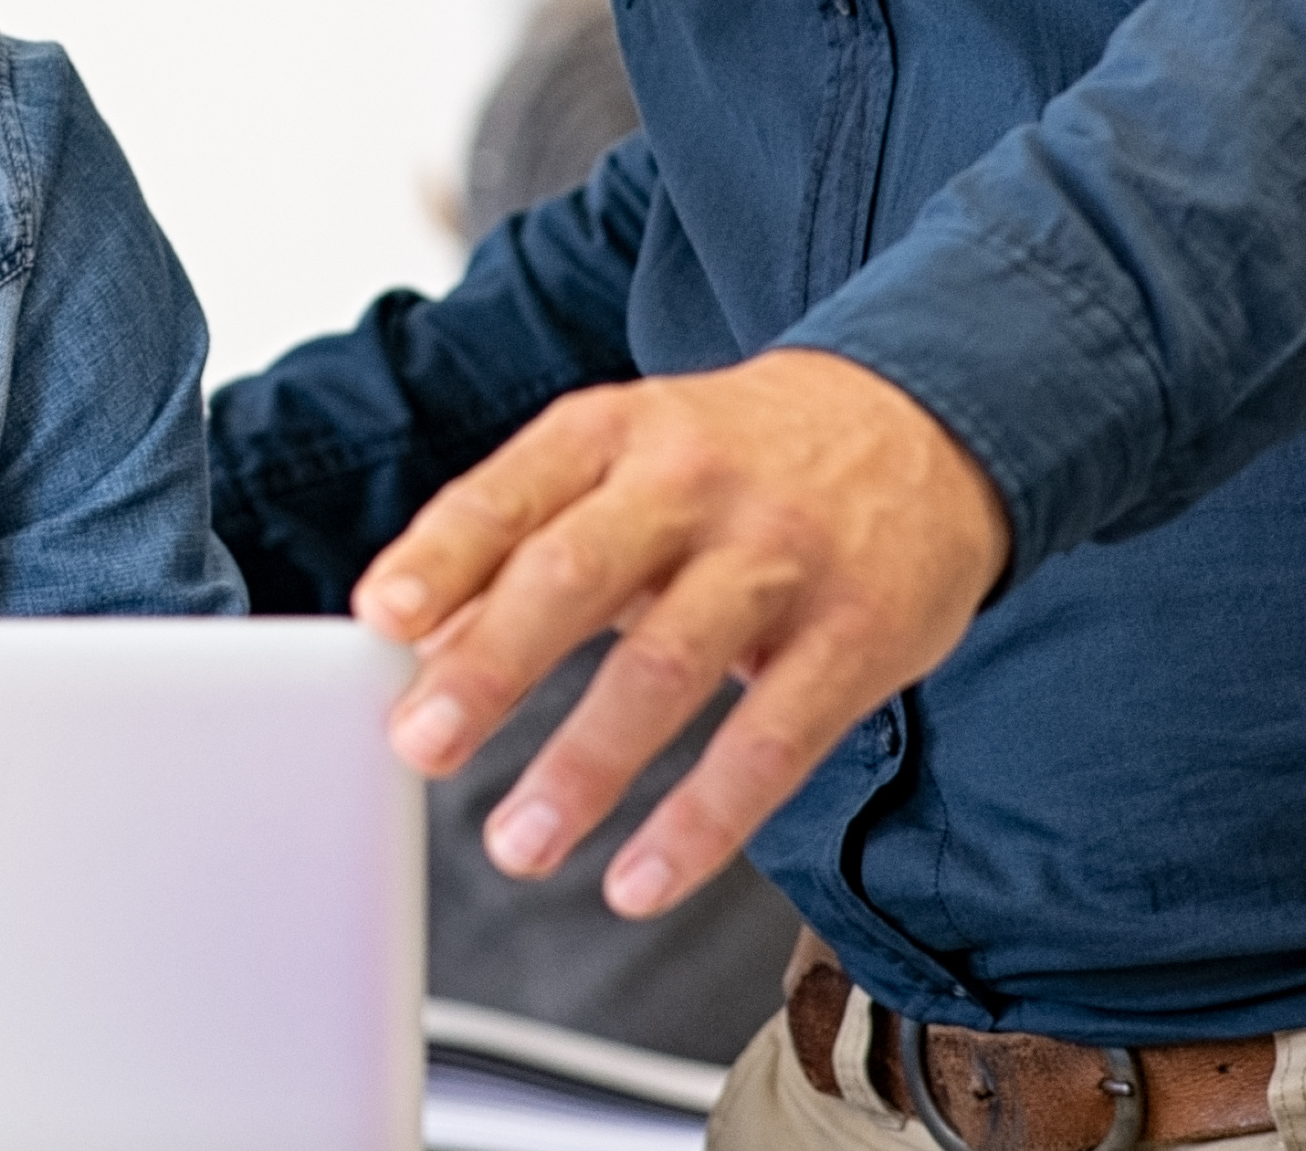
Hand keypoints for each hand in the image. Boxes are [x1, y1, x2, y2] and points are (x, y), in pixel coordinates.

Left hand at [351, 348, 1009, 914]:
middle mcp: (694, 484)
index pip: (513, 492)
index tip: (382, 619)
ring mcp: (780, 558)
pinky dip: (700, 823)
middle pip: (578, 573)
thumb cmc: (739, 458)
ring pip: (669, 666)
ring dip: (584, 764)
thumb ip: (522, 549)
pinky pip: (771, 743)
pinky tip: (640, 879)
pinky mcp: (857, 636)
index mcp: (618, 432)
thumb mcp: (626, 464)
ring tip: (518, 843)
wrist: (924, 424)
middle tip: (420, 745)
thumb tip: (414, 645)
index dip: (443, 556)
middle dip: (492, 666)